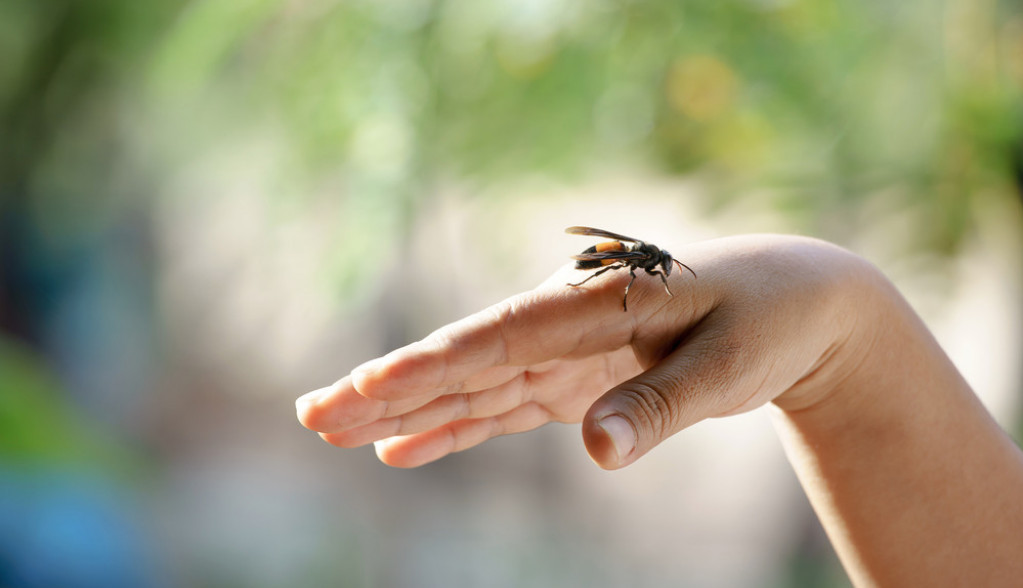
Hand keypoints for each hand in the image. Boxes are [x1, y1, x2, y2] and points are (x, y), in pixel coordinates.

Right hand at [296, 234, 874, 468]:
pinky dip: (453, 428)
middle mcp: (562, 323)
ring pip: (468, 385)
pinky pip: (501, 409)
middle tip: (312, 413)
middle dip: (387, 387)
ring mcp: (561, 354)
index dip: (430, 368)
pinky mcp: (572, 381)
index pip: (497, 339)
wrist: (792, 300)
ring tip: (333, 427)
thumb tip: (596, 453)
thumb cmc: (764, 319)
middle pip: (462, 360)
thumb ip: (662, 402)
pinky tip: (404, 446)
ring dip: (402, 408)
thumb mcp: (728, 362)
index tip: (366, 391)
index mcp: (592, 301)